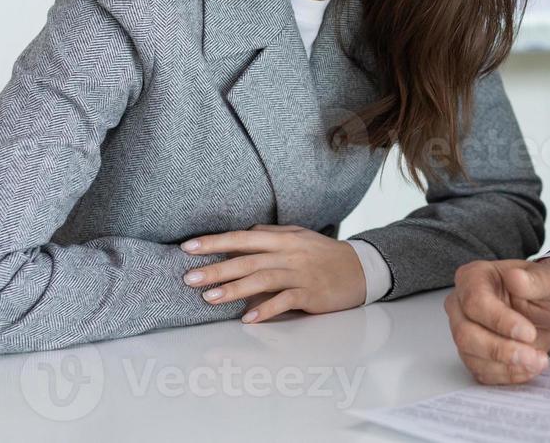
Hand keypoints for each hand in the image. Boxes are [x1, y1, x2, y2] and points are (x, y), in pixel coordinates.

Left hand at [179, 224, 364, 322]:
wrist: (361, 269)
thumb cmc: (325, 254)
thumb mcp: (299, 236)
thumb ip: (272, 233)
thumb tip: (245, 231)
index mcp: (283, 238)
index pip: (242, 238)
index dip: (215, 242)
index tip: (188, 248)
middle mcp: (289, 253)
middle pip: (248, 260)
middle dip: (216, 268)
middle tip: (189, 278)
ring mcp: (300, 274)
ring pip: (262, 279)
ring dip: (234, 289)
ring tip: (210, 298)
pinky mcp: (311, 294)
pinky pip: (285, 301)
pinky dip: (265, 310)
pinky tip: (247, 318)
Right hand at [445, 258, 549, 384]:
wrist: (548, 309)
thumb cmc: (543, 290)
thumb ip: (535, 280)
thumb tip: (516, 278)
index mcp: (473, 278)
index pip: (475, 302)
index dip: (500, 321)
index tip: (528, 333)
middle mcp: (461, 305)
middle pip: (465, 334)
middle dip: (500, 350)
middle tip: (532, 355)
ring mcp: (464, 332)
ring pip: (471, 356)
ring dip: (506, 365)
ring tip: (538, 361)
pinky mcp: (472, 355)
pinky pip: (481, 372)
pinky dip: (507, 374)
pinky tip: (529, 367)